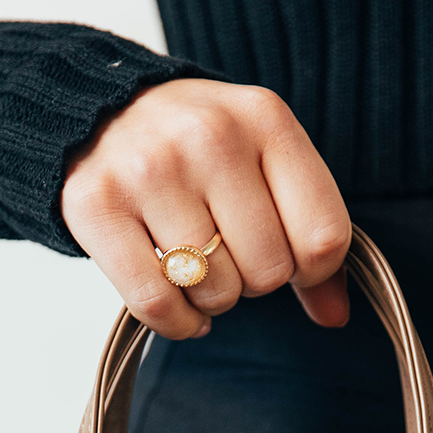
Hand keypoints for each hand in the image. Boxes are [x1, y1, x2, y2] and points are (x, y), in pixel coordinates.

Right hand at [60, 78, 350, 340]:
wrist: (103, 111)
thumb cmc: (199, 151)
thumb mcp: (267, 166)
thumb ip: (312, 237)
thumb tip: (334, 317)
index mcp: (266, 119)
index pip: (324, 237)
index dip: (312, 270)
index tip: (287, 257)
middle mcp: (209, 136)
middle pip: (269, 271)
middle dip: (255, 280)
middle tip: (230, 254)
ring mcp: (149, 169)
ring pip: (215, 292)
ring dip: (212, 298)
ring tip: (198, 266)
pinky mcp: (97, 205)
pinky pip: (158, 305)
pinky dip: (176, 322)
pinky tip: (178, 303)